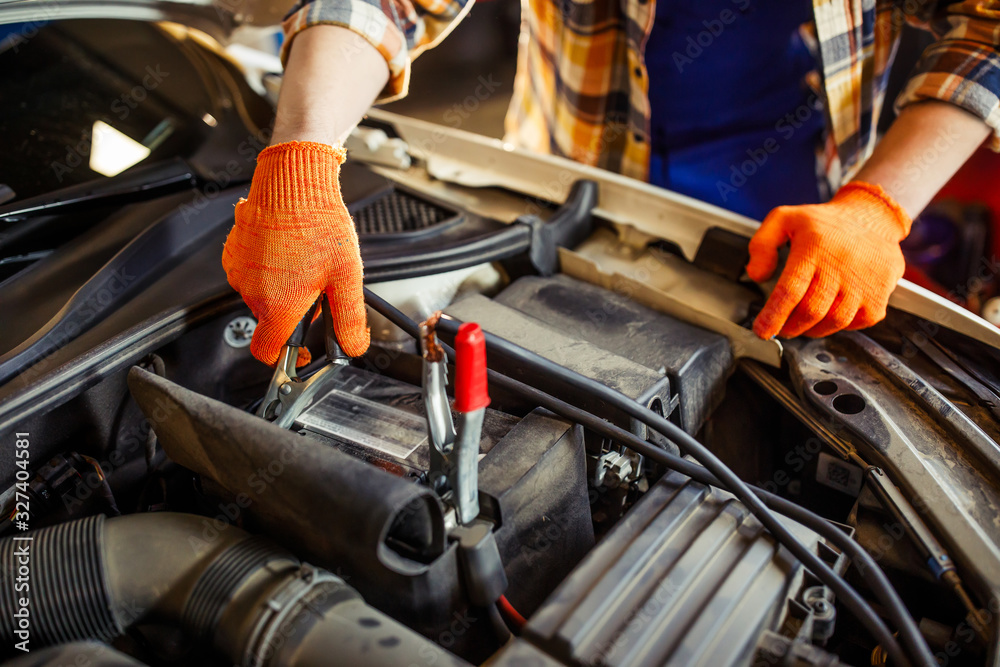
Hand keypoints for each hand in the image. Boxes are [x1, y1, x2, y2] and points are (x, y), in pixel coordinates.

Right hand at [222, 141, 369, 365]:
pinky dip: (268, 270)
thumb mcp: (347, 277)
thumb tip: (353, 346)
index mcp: (277, 305)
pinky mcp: (233, 252)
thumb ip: (349, 320)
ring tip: (305, 262)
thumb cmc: (318, 224)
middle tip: (318, 287)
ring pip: (261, 296)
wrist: (293, 181)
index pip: (268, 353)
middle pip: (271, 321)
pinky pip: (251, 273)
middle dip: (294, 312)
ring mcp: (239, 271)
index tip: (301, 351)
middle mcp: (251, 292)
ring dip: (281, 289)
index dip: (286, 357)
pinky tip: (288, 250)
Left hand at [746, 182, 911, 338]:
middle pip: (811, 311)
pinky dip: (839, 326)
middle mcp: (841, 266)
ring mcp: (864, 283)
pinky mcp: (880, 295)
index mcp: (814, 248)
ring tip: (802, 322)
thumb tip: (756, 275)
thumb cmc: (824, 223)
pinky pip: (856, 323)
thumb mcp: (784, 219)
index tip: (762, 331)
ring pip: (834, 321)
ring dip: (813, 329)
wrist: (873, 217)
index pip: (791, 290)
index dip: (774, 315)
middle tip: (781, 328)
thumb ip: (762, 244)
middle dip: (790, 327)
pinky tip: (830, 313)